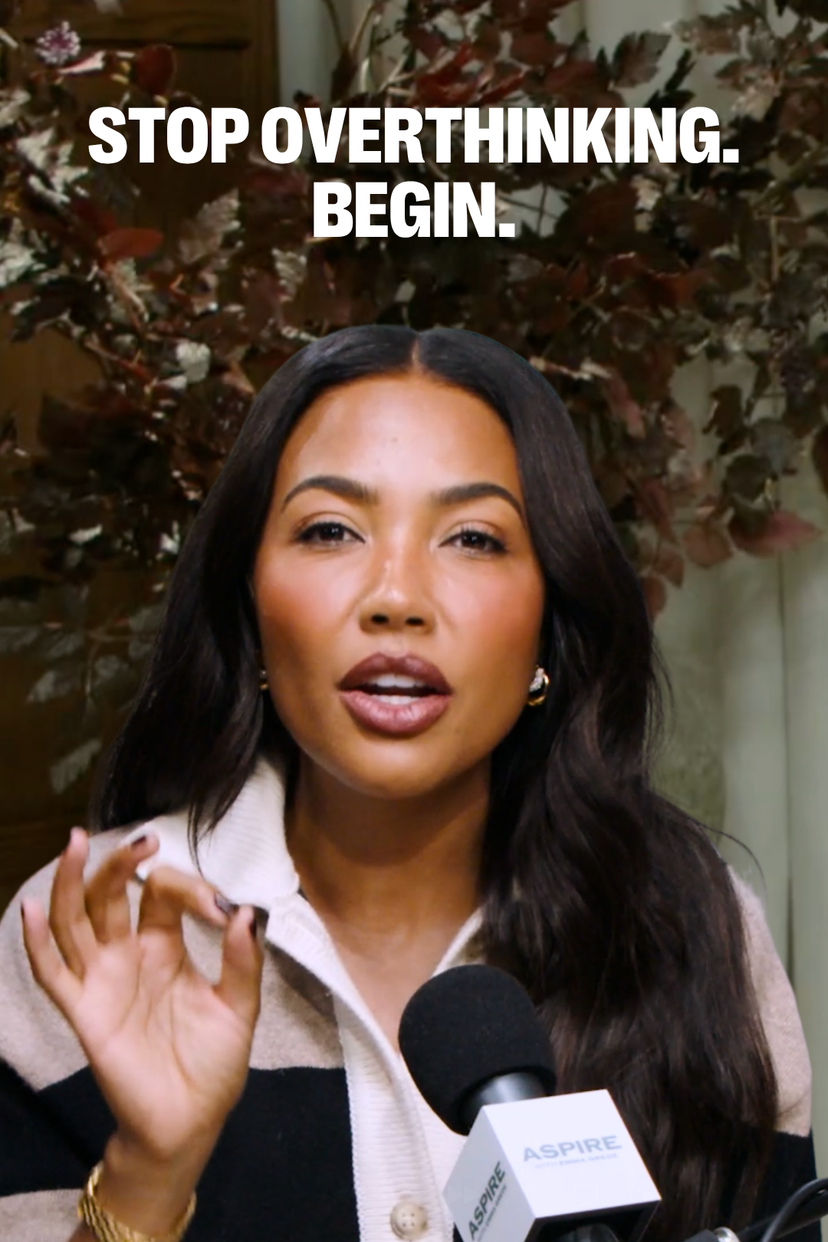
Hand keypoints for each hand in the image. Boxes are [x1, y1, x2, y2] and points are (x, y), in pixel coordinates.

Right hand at [20, 828, 262, 1169]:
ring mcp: (103, 981)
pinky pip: (52, 974)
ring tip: (76, 844)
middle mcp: (128, 955)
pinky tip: (32, 909)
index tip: (220, 909)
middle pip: (111, 895)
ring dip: (72, 882)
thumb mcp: (240, 1008)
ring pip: (76, 921)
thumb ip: (243, 962)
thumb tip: (247, 912)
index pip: (163, 894)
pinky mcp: (84, 1013)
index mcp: (165, 946)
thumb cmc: (214, 1063)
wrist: (190, 1122)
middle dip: (120, 863)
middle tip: (142, 839)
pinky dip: (37, 942)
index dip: (190, 889)